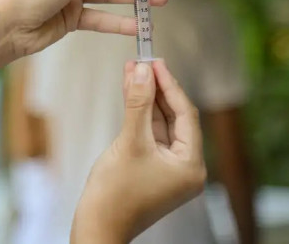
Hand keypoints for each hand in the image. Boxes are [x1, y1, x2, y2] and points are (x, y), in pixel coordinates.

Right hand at [71, 61, 205, 243]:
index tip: (155, 62)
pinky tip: (130, 93)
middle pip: (173, 117)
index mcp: (191, 165)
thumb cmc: (114, 193)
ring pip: (160, 124)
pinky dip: (140, 115)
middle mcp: (186, 167)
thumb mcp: (128, 140)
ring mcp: (168, 169)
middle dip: (156, 89)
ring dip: (145, 99)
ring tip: (131, 71)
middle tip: (142, 62)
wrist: (97, 227)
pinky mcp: (152, 168)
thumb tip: (143, 70)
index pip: (186, 114)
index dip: (170, 85)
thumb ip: (138, 103)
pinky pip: (150, 135)